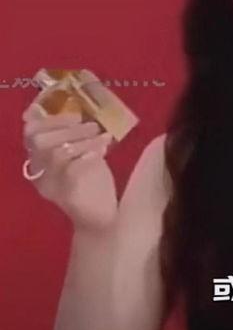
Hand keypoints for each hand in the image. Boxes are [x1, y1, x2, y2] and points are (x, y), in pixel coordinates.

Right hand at [22, 102, 118, 234]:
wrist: (101, 220)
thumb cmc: (92, 185)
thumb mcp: (82, 156)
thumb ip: (77, 137)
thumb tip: (84, 109)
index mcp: (41, 163)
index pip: (30, 133)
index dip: (48, 117)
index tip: (73, 112)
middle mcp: (41, 174)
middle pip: (38, 140)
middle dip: (66, 125)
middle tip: (90, 123)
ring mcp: (52, 185)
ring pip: (57, 152)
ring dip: (82, 137)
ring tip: (102, 134)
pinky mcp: (68, 193)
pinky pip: (73, 168)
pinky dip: (90, 152)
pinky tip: (104, 148)